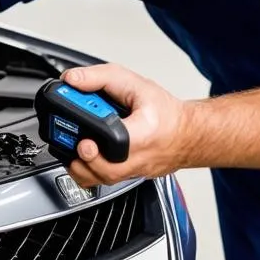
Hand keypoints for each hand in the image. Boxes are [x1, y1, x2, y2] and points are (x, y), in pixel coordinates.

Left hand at [61, 63, 190, 187]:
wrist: (187, 134)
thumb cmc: (165, 112)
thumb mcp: (134, 83)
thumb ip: (100, 78)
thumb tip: (72, 79)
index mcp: (144, 132)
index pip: (120, 141)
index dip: (99, 140)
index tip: (84, 134)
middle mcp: (139, 158)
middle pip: (106, 170)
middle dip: (84, 158)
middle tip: (77, 141)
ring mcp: (133, 172)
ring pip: (101, 181)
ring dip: (81, 167)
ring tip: (75, 147)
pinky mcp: (127, 177)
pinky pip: (103, 181)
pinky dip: (87, 172)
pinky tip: (82, 157)